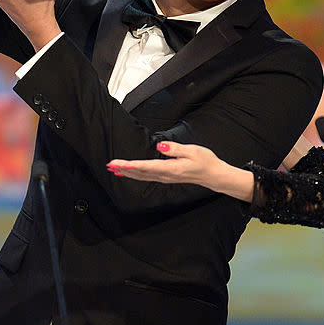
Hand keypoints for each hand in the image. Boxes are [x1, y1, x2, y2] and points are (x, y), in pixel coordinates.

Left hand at [108, 141, 254, 201]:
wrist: (213, 175)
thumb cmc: (205, 161)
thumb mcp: (193, 151)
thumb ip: (175, 149)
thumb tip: (161, 146)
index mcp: (171, 168)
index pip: (147, 166)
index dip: (131, 165)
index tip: (119, 164)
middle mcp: (166, 175)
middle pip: (140, 173)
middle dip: (124, 169)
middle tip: (110, 165)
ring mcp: (165, 177)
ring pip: (142, 176)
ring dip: (127, 173)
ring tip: (114, 169)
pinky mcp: (166, 177)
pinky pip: (147, 177)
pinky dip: (135, 175)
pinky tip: (129, 173)